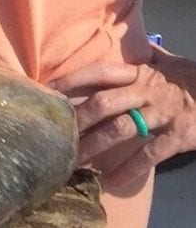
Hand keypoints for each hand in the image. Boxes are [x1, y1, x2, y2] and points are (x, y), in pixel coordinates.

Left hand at [50, 48, 195, 189]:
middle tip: (54, 136)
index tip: (46, 90)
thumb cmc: (195, 80)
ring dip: (94, 146)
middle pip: (103, 101)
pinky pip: (150, 153)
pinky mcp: (178, 135)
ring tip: (74, 162)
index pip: (99, 71)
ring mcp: (162, 113)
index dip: (72, 79)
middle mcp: (146, 90)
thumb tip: (141, 46)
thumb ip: (151, 57)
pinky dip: (130, 168)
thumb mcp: (172, 63)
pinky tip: (112, 181)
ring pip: (121, 128)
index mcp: (140, 73)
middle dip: (77, 119)